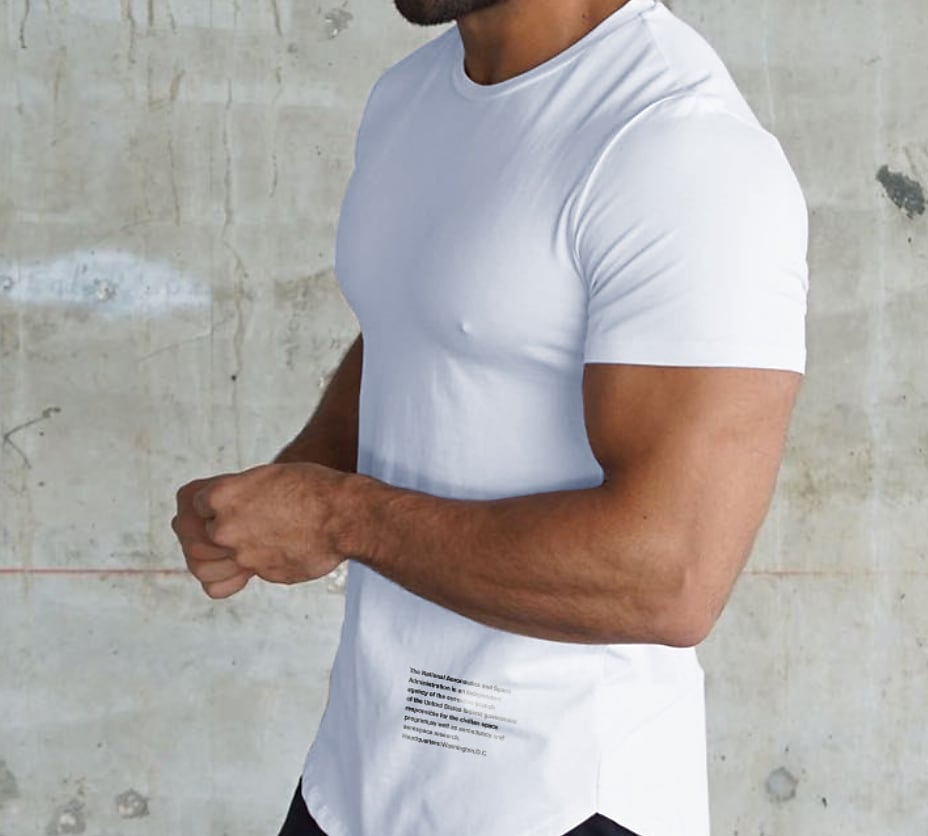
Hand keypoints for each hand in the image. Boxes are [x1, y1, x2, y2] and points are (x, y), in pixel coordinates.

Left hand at [173, 464, 349, 598]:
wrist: (344, 516)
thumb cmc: (314, 489)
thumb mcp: (268, 477)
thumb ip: (240, 495)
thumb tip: (222, 514)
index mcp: (224, 494)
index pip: (191, 503)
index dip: (203, 504)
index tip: (212, 505)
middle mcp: (226, 526)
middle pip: (190, 538)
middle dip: (195, 535)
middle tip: (204, 533)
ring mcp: (243, 554)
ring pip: (204, 568)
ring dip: (211, 561)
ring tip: (222, 554)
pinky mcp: (262, 573)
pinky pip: (235, 581)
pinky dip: (237, 577)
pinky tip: (243, 570)